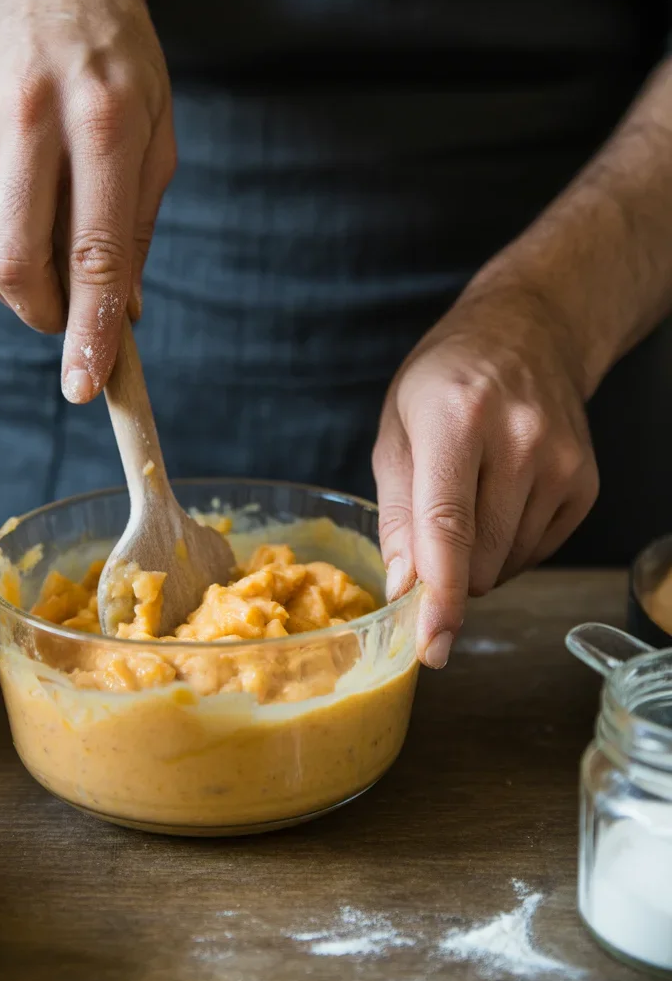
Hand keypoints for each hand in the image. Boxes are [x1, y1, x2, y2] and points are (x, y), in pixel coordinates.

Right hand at [0, 0, 174, 402]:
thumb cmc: (122, 71)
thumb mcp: (158, 141)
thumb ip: (137, 232)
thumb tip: (125, 318)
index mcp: (104, 121)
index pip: (93, 251)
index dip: (89, 329)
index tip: (85, 385)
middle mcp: (32, 119)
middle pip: (13, 264)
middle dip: (42, 315)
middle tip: (69, 315)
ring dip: (17, 285)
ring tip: (50, 249)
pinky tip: (24, 202)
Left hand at [373, 281, 598, 668]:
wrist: (527, 335)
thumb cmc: (445, 381)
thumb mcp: (397, 431)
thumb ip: (396, 514)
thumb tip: (404, 590)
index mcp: (457, 420)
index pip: (449, 526)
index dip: (438, 595)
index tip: (431, 646)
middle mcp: (520, 442)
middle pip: (477, 560)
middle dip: (443, 571)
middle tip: (428, 531)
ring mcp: (562, 465)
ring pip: (505, 567)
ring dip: (475, 558)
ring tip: (469, 495)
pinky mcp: (585, 486)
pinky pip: (534, 554)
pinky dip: (505, 546)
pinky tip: (499, 497)